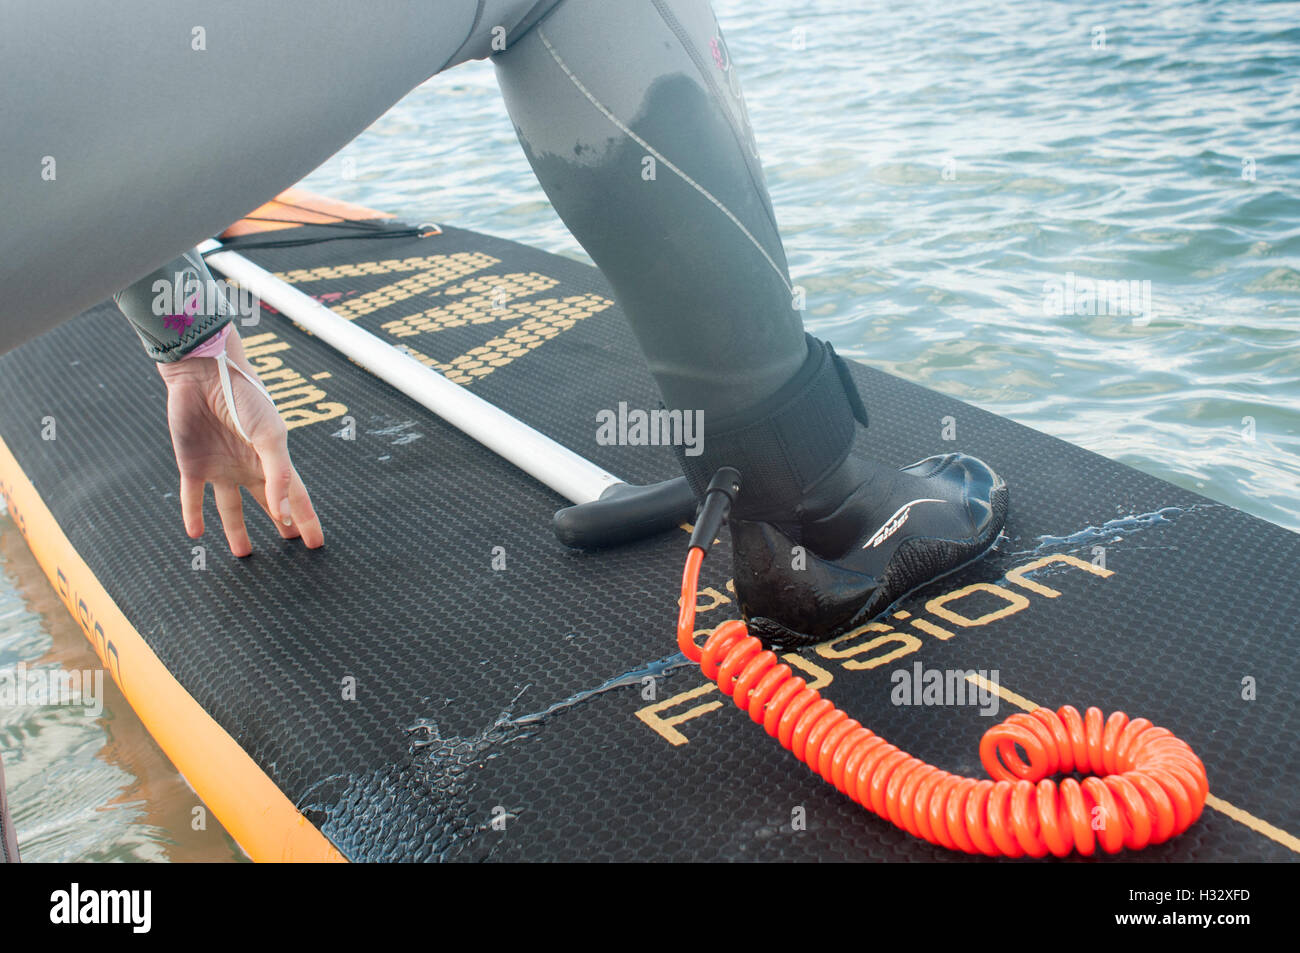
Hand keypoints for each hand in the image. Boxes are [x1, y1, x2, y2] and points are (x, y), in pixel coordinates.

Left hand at [157, 326, 323, 555]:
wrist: (202, 373)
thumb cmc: (245, 398)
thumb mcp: (269, 436)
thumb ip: (277, 474)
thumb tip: (283, 515)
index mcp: (272, 459)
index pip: (294, 496)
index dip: (305, 519)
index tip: (316, 543)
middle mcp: (248, 466)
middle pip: (267, 503)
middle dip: (280, 523)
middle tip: (290, 546)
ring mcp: (220, 467)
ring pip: (230, 507)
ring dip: (236, 530)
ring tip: (242, 553)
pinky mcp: (192, 464)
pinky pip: (192, 497)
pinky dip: (193, 515)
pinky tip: (195, 533)